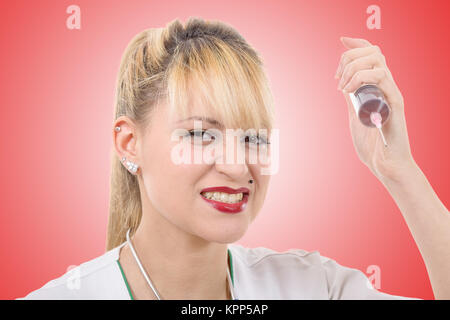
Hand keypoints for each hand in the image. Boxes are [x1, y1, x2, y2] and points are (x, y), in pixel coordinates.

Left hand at [335, 36, 416, 181]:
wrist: (384, 164)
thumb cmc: (371, 144)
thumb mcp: (354, 115)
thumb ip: (351, 100)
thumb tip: (342, 84)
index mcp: (378, 87)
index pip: (371, 55)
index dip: (357, 43)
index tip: (341, 41)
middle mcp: (386, 86)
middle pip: (373, 52)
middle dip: (350, 57)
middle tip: (337, 77)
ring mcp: (391, 93)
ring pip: (377, 60)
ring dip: (353, 67)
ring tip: (342, 86)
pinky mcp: (394, 102)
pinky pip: (382, 77)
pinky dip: (361, 77)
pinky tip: (348, 90)